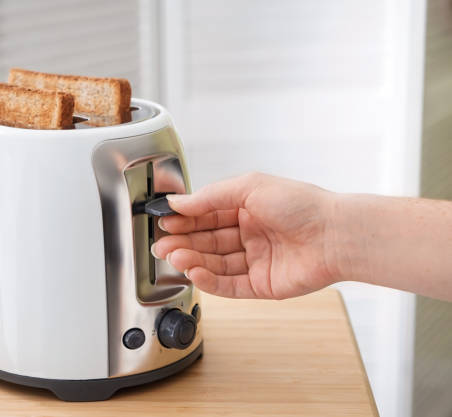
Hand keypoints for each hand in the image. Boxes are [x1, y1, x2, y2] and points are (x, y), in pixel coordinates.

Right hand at [151, 173, 339, 298]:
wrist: (336, 235)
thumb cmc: (302, 205)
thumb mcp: (250, 187)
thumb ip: (210, 196)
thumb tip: (178, 202)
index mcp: (247, 208)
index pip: (207, 215)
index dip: (185, 219)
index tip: (164, 221)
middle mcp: (250, 234)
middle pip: (207, 241)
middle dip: (183, 243)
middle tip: (161, 245)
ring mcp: (255, 260)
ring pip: (215, 264)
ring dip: (192, 261)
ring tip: (174, 257)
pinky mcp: (261, 285)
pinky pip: (229, 285)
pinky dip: (210, 281)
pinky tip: (194, 273)